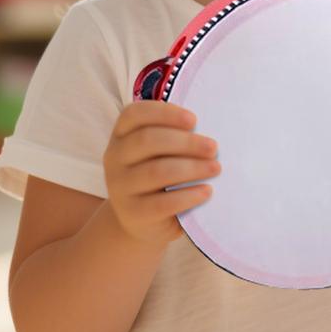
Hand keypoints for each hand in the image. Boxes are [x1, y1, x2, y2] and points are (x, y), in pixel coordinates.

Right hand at [103, 101, 219, 245]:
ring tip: (215, 168)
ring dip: (192, 168)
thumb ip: (178, 135)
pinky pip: (162, 203)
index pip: (135, 114)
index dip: (165, 113)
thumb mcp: (163, 150)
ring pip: (156, 171)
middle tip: (213, 148)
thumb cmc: (161, 171)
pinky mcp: (132, 213)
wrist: (142, 218)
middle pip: (148, 140)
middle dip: (186, 142)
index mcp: (122, 134)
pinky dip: (188, 195)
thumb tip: (212, 127)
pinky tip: (206, 191)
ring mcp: (119, 186)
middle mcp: (115, 157)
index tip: (194, 120)